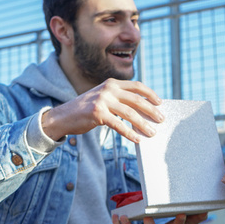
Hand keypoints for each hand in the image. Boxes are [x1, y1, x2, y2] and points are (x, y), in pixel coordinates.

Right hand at [41, 79, 163, 142]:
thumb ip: (119, 99)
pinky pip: (119, 125)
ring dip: (143, 124)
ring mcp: (102, 100)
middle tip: (161, 119)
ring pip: (130, 113)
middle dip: (151, 110)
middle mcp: (108, 89)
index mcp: (112, 84)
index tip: (160, 102)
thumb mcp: (103, 98)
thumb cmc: (87, 109)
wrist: (63, 116)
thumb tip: (142, 109)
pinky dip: (130, 133)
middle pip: (136, 100)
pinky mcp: (97, 113)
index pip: (137, 86)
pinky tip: (137, 139)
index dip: (150, 94)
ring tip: (152, 132)